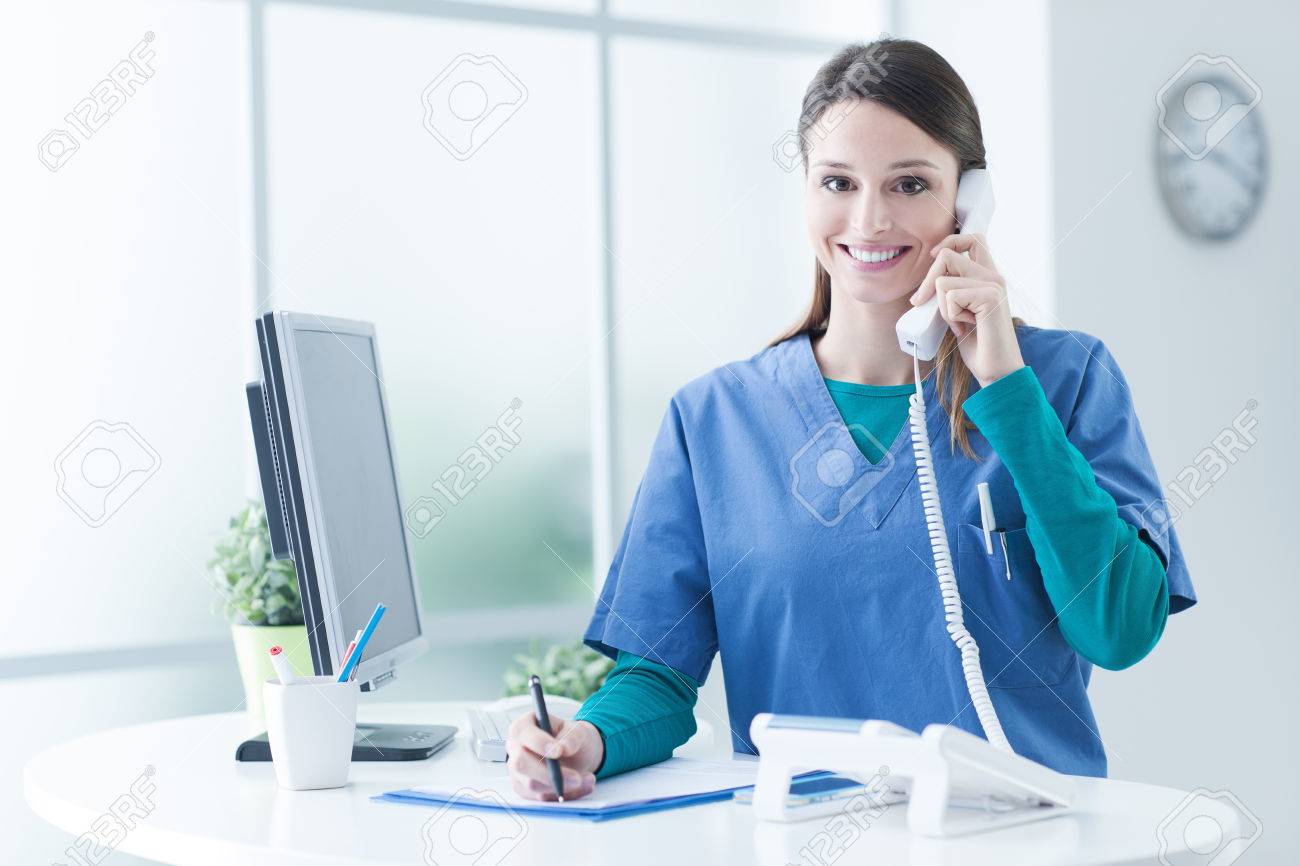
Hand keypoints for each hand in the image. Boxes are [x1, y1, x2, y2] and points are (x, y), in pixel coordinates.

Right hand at [505, 713, 602, 800]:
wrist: (577, 756)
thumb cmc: (572, 738)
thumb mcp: (578, 731)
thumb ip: (572, 736)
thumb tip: (564, 747)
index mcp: (524, 726)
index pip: (522, 732)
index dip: (539, 742)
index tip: (559, 751)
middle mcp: (515, 748)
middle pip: (521, 764)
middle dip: (549, 774)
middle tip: (576, 777)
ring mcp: (517, 771)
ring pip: (532, 785)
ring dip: (562, 786)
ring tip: (587, 780)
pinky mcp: (524, 789)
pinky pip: (541, 798)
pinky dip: (564, 795)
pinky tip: (582, 787)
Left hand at [909, 232, 1024, 386]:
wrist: (997, 371)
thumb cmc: (978, 345)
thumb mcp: (958, 312)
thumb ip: (950, 292)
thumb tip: (926, 284)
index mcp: (988, 276)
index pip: (972, 238)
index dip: (949, 243)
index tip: (934, 259)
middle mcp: (994, 276)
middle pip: (947, 255)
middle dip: (928, 281)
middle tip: (922, 303)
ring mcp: (994, 285)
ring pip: (944, 281)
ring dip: (942, 307)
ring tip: (960, 324)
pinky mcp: (990, 297)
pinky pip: (950, 296)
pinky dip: (950, 315)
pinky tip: (966, 328)